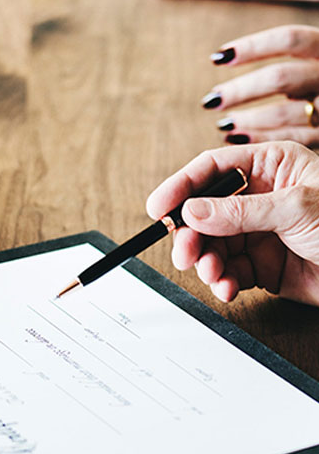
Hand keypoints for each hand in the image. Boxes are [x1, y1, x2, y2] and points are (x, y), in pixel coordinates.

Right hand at [146, 142, 318, 305]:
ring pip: (213, 246)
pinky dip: (223, 282)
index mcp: (270, 166)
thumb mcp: (295, 208)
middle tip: (185, 255)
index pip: (212, 170)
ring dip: (207, 263)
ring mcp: (259, 233)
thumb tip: (192, 211)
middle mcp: (260, 197)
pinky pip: (228, 272)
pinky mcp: (261, 265)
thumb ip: (239, 212)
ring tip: (214, 275)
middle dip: (192, 236)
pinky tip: (228, 288)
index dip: (181, 187)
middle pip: (205, 213)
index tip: (158, 208)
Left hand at [201, 25, 318, 146]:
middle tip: (212, 100)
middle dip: (241, 91)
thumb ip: (286, 63)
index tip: (218, 58)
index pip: (289, 40)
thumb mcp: (312, 63)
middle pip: (281, 79)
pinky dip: (261, 139)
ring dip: (248, 120)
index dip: (252, 47)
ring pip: (283, 113)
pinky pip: (290, 140)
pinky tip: (238, 138)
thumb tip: (224, 58)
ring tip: (224, 124)